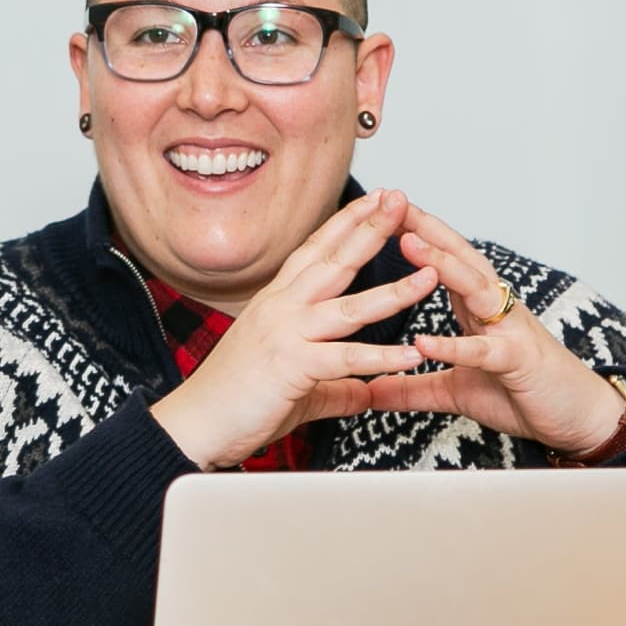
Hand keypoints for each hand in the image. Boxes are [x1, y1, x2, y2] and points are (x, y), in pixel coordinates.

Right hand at [151, 188, 438, 470]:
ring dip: (394, 290)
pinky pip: (346, 359)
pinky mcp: (293, 367)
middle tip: (400, 201)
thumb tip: (364, 392)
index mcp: (277, 302)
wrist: (195, 424)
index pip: (316, 251)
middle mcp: (281, 309)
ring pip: (349, 307)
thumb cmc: (235, 400)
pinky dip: (382, 358)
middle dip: (371, 229)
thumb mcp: (295, 385)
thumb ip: (335, 386)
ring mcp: (286, 334)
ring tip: (430, 274)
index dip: (346, 223)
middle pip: (334, 261)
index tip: (374, 201)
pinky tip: (413, 354)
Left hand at [365, 201, 625, 456]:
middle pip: (459, 257)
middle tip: (390, 199)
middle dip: (426, 227)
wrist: (579, 418)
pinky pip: (483, 351)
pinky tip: (423, 341)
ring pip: (474, 288)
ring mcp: (509, 330)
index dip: (416, 233)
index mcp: (479, 309)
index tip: (380, 208)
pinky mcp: (518, 362)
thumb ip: (413, 388)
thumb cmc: (524, 394)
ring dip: (441, 263)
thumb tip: (370, 391)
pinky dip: (454, 346)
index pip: (445, 261)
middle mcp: (495, 309)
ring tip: (407, 244)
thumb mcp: (456, 392)